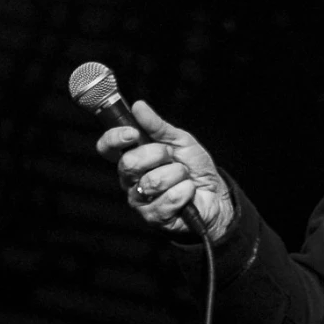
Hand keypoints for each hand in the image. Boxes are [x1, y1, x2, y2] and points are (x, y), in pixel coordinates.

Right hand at [95, 100, 233, 240]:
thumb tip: (138, 106)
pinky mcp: (153, 217)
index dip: (115, 139)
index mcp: (133, 157)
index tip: (133, 133)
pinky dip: (185, 191)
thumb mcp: (180, 140)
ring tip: (183, 177)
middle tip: (172, 157)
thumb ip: (157, 125)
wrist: (216, 193)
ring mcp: (140, 199)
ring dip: (177, 175)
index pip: (107, 148)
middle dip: (158, 155)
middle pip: (128, 164)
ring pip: (152, 182)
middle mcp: (131, 179)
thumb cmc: (194, 167)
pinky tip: (188, 192)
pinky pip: (168, 199)